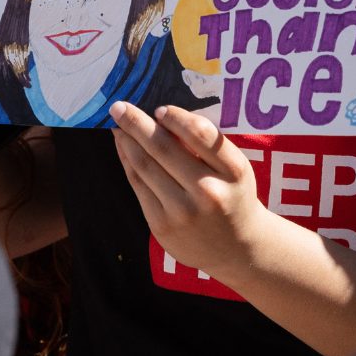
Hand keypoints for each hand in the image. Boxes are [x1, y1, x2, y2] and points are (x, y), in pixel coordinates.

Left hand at [110, 101, 267, 282]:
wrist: (237, 250)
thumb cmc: (233, 195)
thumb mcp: (234, 168)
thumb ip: (207, 144)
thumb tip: (161, 114)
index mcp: (233, 171)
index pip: (201, 134)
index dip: (176, 117)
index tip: (159, 108)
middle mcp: (208, 192)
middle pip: (164, 149)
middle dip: (137, 123)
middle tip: (118, 105)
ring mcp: (183, 212)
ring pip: (145, 166)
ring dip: (127, 140)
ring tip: (117, 123)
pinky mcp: (162, 226)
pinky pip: (138, 186)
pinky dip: (128, 162)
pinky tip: (123, 147)